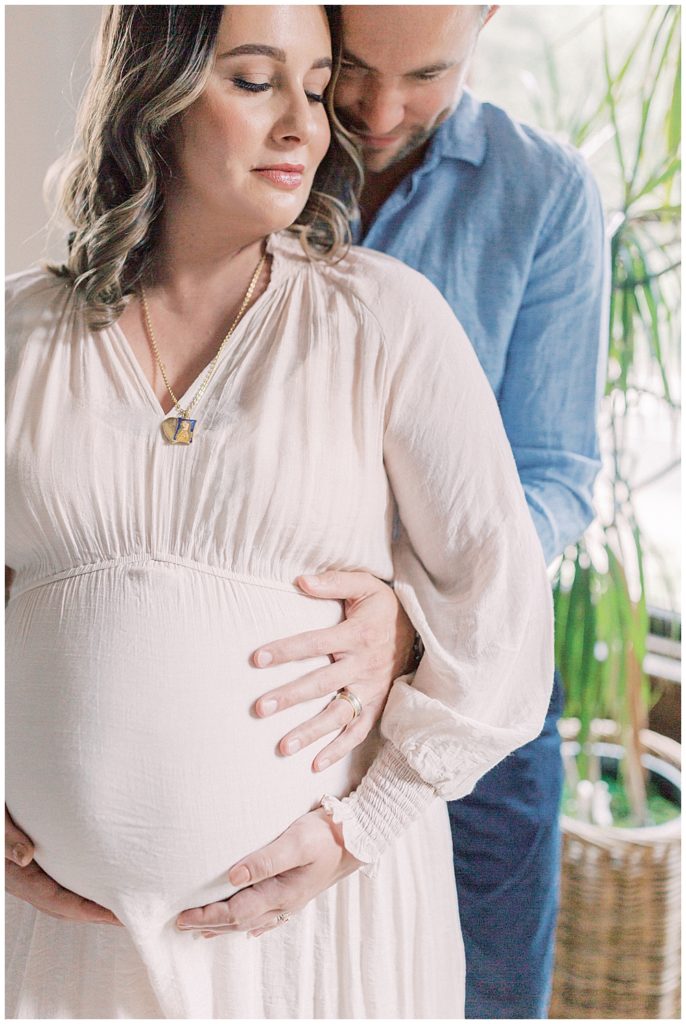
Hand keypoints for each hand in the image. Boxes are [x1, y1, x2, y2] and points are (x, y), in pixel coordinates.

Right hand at [5, 807, 120, 924]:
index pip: (54, 900)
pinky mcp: (38, 869)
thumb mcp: (0, 824)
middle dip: (95, 916)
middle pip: (63, 908)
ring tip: (120, 908)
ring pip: (64, 899)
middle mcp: (24, 883)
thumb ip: (9, 840)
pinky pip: (62, 885)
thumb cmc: (0, 816)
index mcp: (17, 878)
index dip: (84, 910)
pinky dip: (83, 891)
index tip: (111, 915)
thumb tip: (25, 858)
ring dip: (90, 907)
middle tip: (128, 917)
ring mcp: (31, 878)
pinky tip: (101, 886)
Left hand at [176, 807, 360, 937]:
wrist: (359, 836)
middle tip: (182, 924)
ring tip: (205, 929)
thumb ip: (264, 860)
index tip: (183, 916)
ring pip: (253, 920)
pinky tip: (248, 928)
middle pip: (240, 920)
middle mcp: (285, 902)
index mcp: (282, 893)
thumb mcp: (295, 841)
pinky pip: (269, 917)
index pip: (235, 911)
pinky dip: (252, 923)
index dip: (207, 915)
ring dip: (227, 925)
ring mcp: (292, 900)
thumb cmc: (327, 834)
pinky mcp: (298, 892)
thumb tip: (232, 877)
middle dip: (210, 923)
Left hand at [252, 570, 415, 770]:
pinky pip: (359, 732)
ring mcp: (371, 689)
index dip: (286, 650)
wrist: (425, 629)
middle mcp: (363, 665)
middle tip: (259, 708)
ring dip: (310, 732)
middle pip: (321, 684)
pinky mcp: (377, 705)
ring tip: (282, 747)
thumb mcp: (365, 585)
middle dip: (290, 697)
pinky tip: (314, 765)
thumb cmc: (384, 606)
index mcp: (356, 634)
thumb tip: (299, 581)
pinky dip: (339, 749)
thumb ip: (333, 582)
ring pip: (338, 714)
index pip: (314, 643)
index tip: (256, 659)